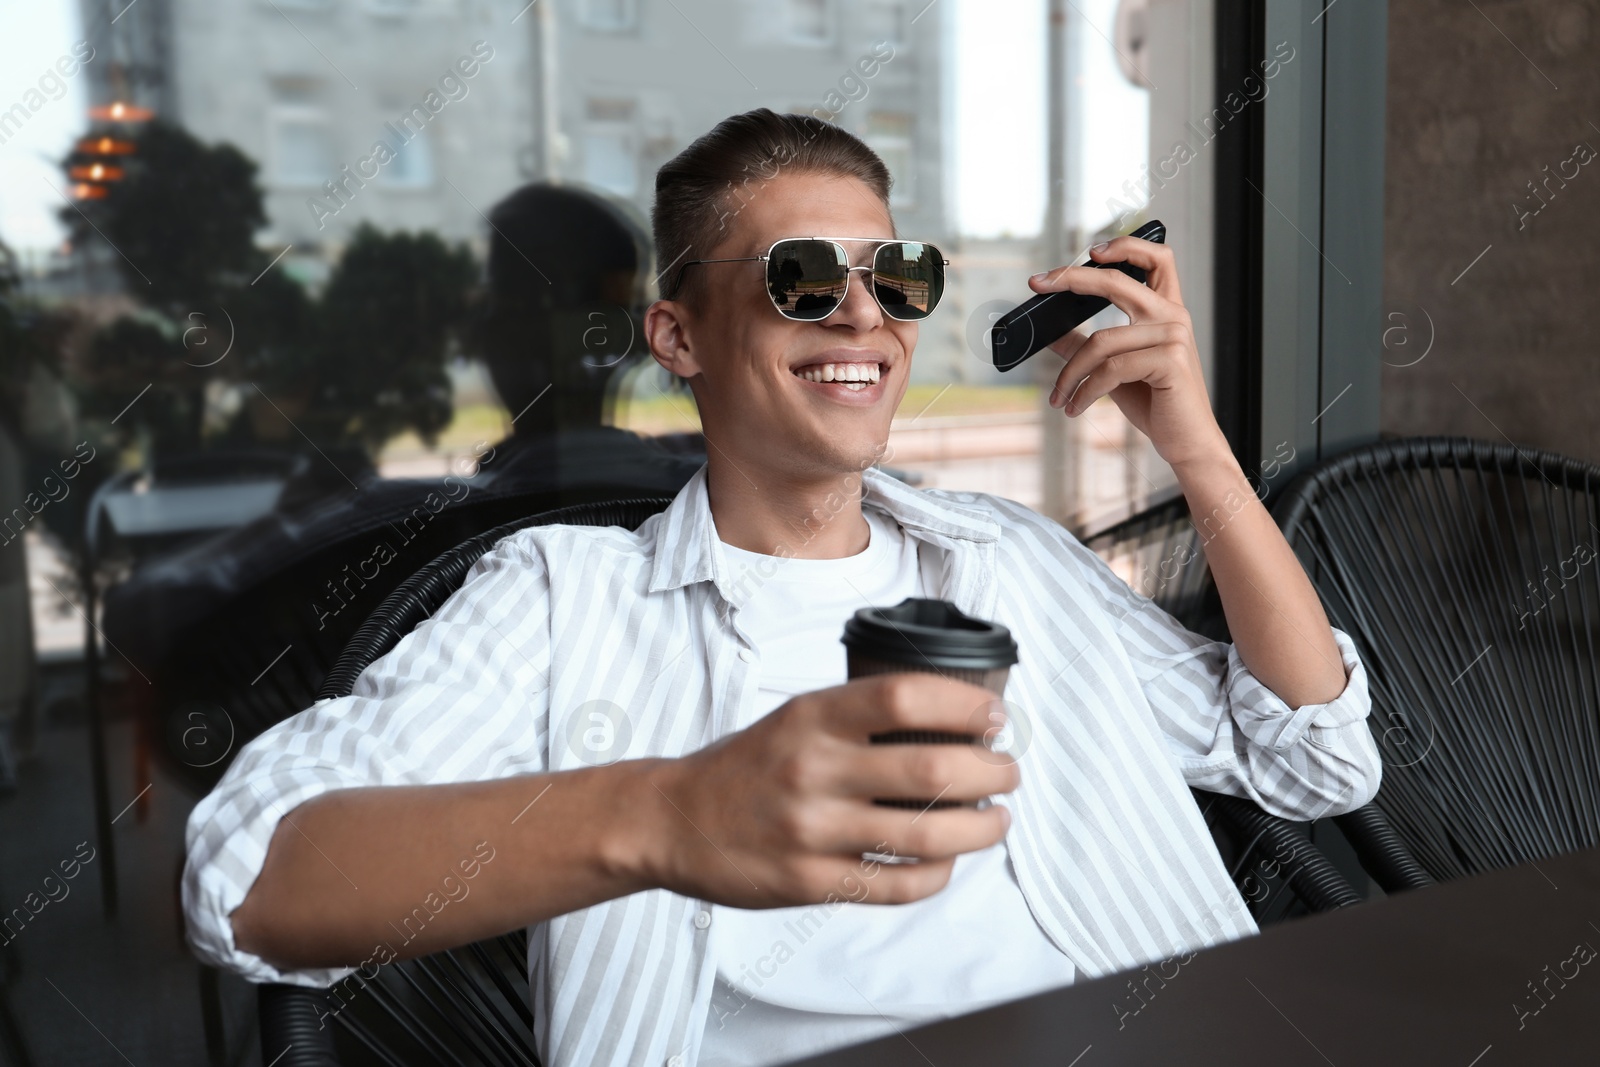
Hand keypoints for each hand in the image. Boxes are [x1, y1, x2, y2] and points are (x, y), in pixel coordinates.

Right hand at [638, 673, 1018, 908]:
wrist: (675, 819)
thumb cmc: (748, 765)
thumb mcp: (796, 716)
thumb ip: (860, 715)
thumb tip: (953, 720)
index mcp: (812, 717)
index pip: (904, 697)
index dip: (963, 706)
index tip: (994, 717)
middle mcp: (813, 770)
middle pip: (930, 771)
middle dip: (990, 772)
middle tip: (1007, 771)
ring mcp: (812, 830)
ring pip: (925, 836)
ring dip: (980, 828)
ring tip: (996, 819)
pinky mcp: (810, 882)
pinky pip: (896, 886)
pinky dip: (937, 875)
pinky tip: (947, 861)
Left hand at [1031, 236, 1230, 468]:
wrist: (1187, 442)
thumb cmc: (1155, 404)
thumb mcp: (1114, 370)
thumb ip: (1087, 347)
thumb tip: (1050, 334)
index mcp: (1166, 310)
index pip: (1157, 258)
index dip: (1125, 246)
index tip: (1089, 250)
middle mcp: (1173, 316)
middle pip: (1117, 282)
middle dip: (1072, 279)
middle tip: (1037, 285)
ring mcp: (1174, 337)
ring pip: (1101, 341)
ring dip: (1069, 374)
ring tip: (1058, 397)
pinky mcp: (1170, 361)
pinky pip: (1110, 369)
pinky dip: (1085, 391)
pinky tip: (1075, 407)